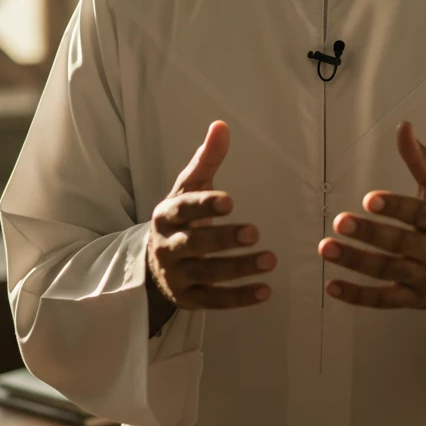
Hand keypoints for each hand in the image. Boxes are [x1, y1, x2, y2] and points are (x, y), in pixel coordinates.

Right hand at [146, 121, 276, 309]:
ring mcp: (177, 275)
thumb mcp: (189, 187)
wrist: (155, 262)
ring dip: (239, 268)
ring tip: (270, 260)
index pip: (184, 209)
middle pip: (194, 243)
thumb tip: (221, 125)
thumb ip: (206, 159)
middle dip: (223, 239)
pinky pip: (214, 300)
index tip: (230, 201)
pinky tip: (266, 291)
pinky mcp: (189, 298)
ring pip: (207, 274)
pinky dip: (239, 298)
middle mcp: (167, 246)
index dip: (205, 206)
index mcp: (167, 214)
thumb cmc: (181, 217)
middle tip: (254, 232)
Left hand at [317, 121, 425, 310]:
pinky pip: (384, 300)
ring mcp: (423, 277)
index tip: (370, 199)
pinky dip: (358, 296)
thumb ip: (420, 159)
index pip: (417, 214)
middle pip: (399, 243)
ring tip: (326, 248)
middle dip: (369, 234)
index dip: (394, 207)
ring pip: (387, 271)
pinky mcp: (413, 299)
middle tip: (340, 222)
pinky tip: (332, 286)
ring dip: (355, 261)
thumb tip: (404, 126)